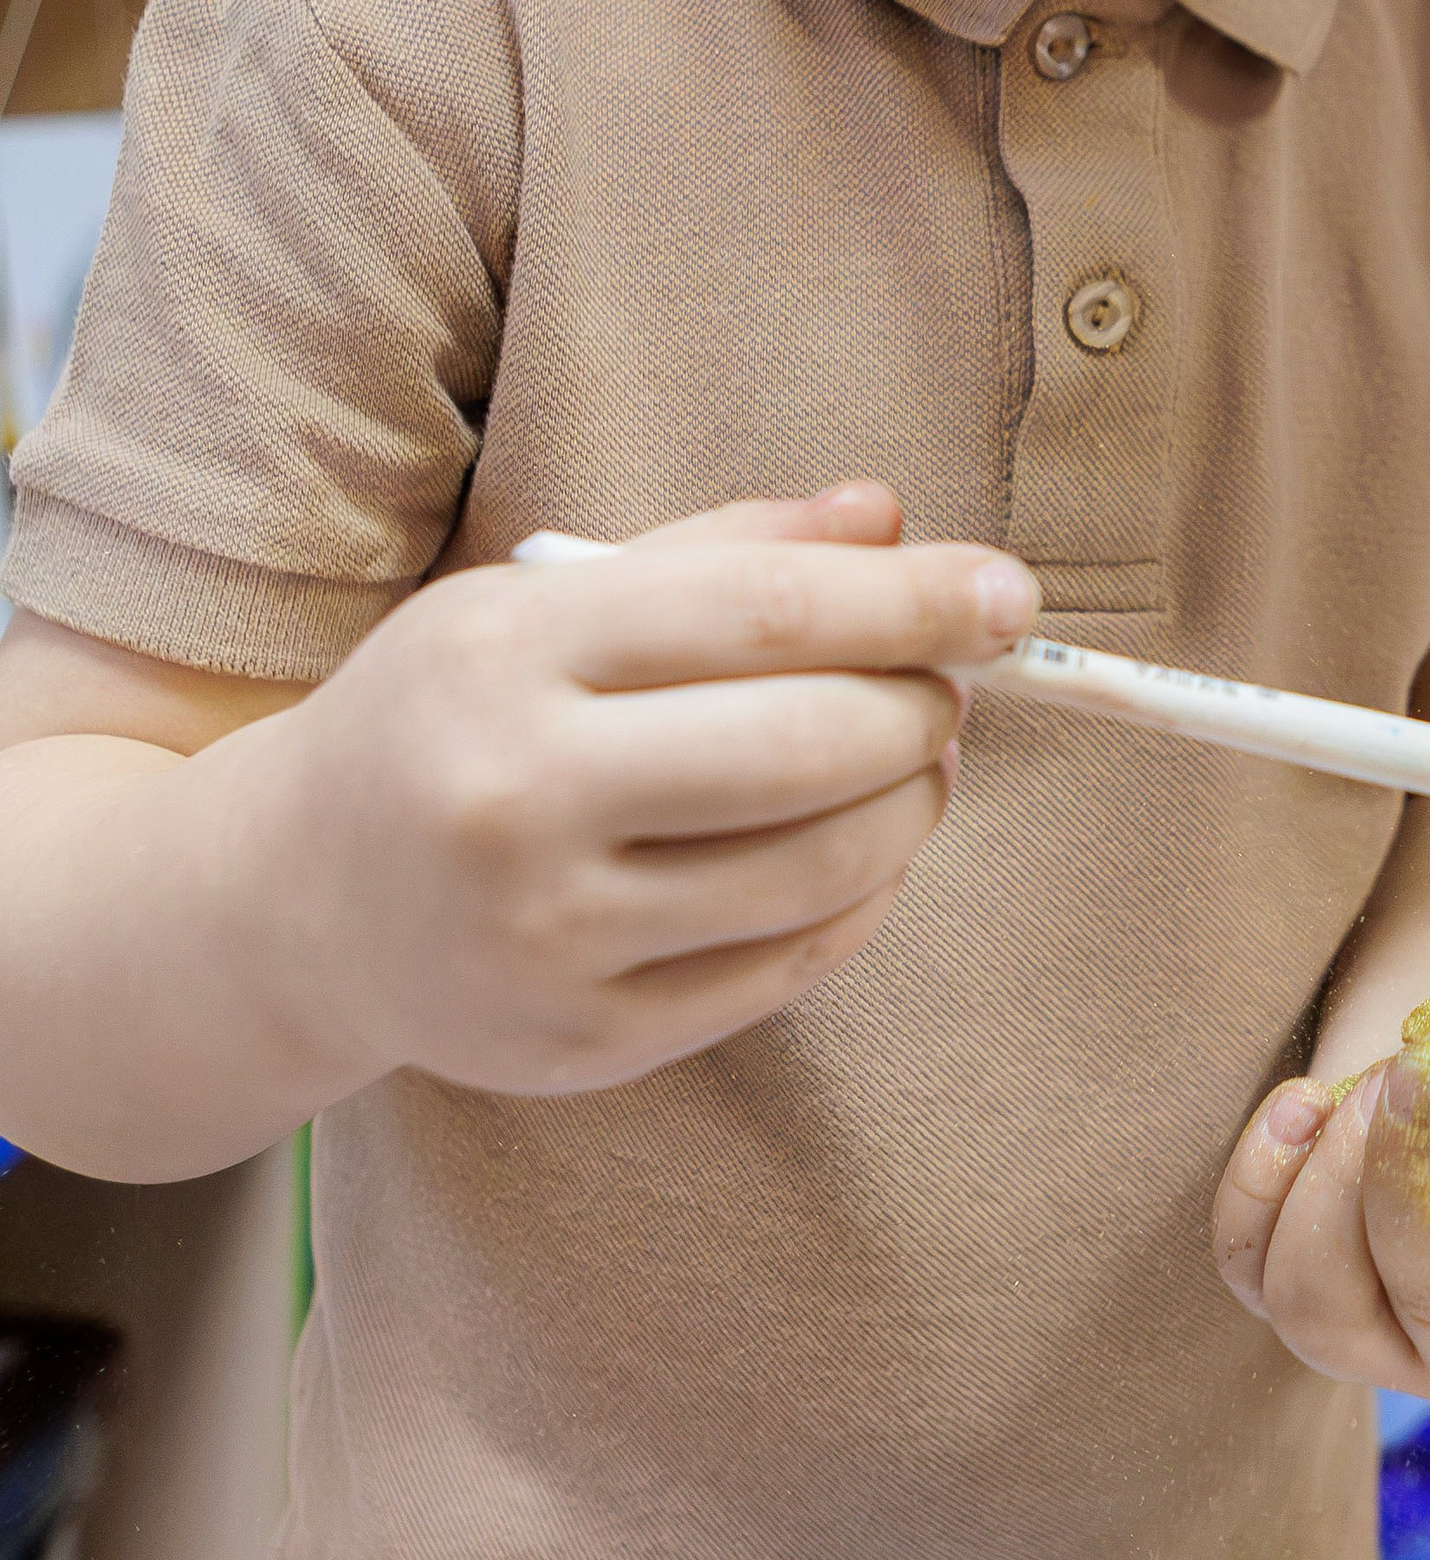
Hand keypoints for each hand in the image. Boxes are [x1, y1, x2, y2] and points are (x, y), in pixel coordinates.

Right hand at [239, 482, 1038, 1100]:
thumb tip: (892, 518)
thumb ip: (726, 551)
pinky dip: (862, 896)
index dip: (915, 601)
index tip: (1009, 595)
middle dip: (924, 708)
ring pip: (821, 867)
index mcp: (509, 654)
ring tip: (914, 760)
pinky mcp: (582, 1041)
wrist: (291, 901)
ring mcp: (548, 939)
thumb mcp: (548, 596)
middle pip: (810, 747)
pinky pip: (789, 965)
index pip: (766, 613)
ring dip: (913, 804)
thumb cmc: (452, 713)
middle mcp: (517, 800)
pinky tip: (857, 845)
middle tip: (949, 685)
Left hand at [1212, 1053, 1429, 1412]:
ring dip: (1334, 1176)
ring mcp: (1373, 1350)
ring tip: (1374, 1082)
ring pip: (1316, 1300)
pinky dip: (1259, 1180)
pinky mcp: (1295, 1308)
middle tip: (1417, 1070)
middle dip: (1410, 1170)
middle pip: (1425, 1294)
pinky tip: (1304, 1102)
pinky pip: (1246, 1265)